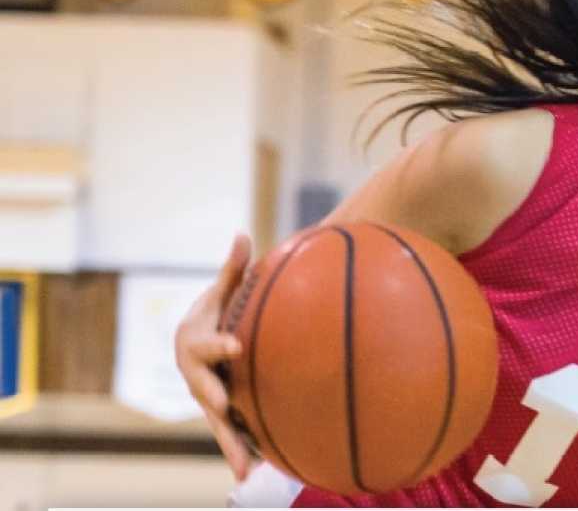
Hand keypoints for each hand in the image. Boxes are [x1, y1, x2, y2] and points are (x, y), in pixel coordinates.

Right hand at [173, 233, 255, 479]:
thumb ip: (233, 269)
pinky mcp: (223, 413)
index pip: (204, 345)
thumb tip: (242, 233)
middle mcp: (195, 375)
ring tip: (245, 468)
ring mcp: (208, 397)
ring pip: (218, 423)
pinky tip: (258, 472)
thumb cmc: (217, 311)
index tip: (237, 346)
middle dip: (215, 400)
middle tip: (224, 406)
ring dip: (230, 444)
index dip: (218, 346)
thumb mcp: (223, 291)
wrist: (201, 341)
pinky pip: (233, 433)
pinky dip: (243, 451)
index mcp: (192, 343)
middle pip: (204, 391)